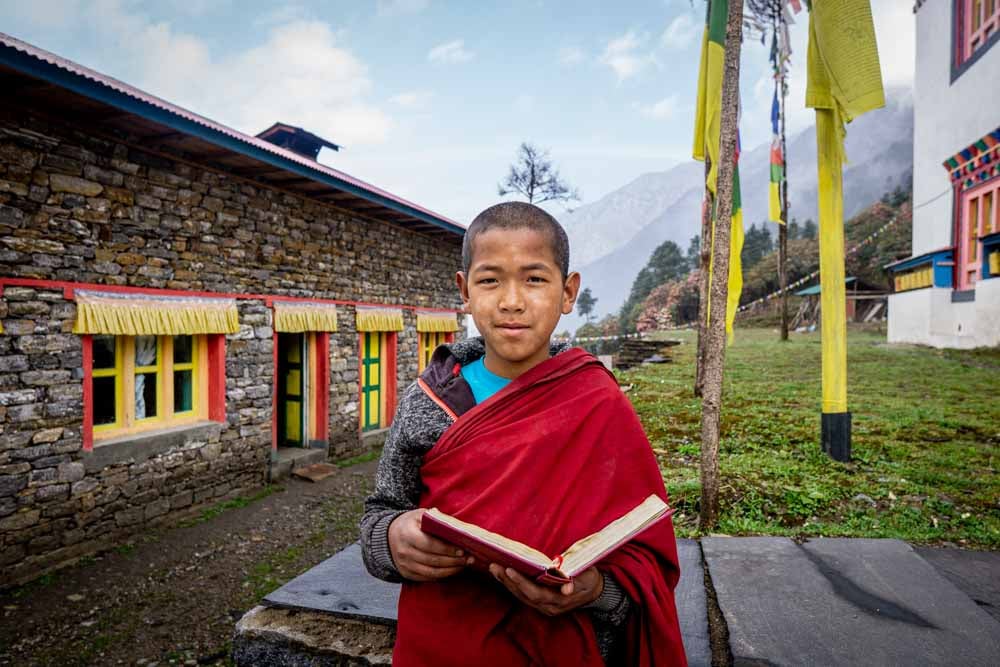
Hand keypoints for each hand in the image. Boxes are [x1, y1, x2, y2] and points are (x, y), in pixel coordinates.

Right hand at [388, 509, 472, 580]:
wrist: (389, 537)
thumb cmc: (410, 524)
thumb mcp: (419, 515)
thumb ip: (435, 519)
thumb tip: (456, 528)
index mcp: (407, 534)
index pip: (430, 545)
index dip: (447, 549)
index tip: (462, 550)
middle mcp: (404, 551)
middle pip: (433, 560)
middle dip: (453, 561)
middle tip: (469, 559)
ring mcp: (404, 565)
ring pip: (431, 572)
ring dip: (450, 570)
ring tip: (464, 565)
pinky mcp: (407, 574)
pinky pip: (427, 578)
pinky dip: (442, 576)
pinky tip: (452, 570)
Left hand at [489, 564, 604, 615]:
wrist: (594, 591)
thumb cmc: (589, 579)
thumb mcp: (587, 578)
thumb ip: (577, 583)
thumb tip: (567, 589)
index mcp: (559, 601)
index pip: (536, 593)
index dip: (521, 583)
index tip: (509, 569)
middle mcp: (548, 607)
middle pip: (524, 595)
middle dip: (508, 581)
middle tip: (494, 566)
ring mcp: (543, 607)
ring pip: (520, 596)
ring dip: (506, 583)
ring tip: (494, 568)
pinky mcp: (540, 603)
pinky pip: (522, 594)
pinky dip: (511, 584)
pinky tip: (502, 574)